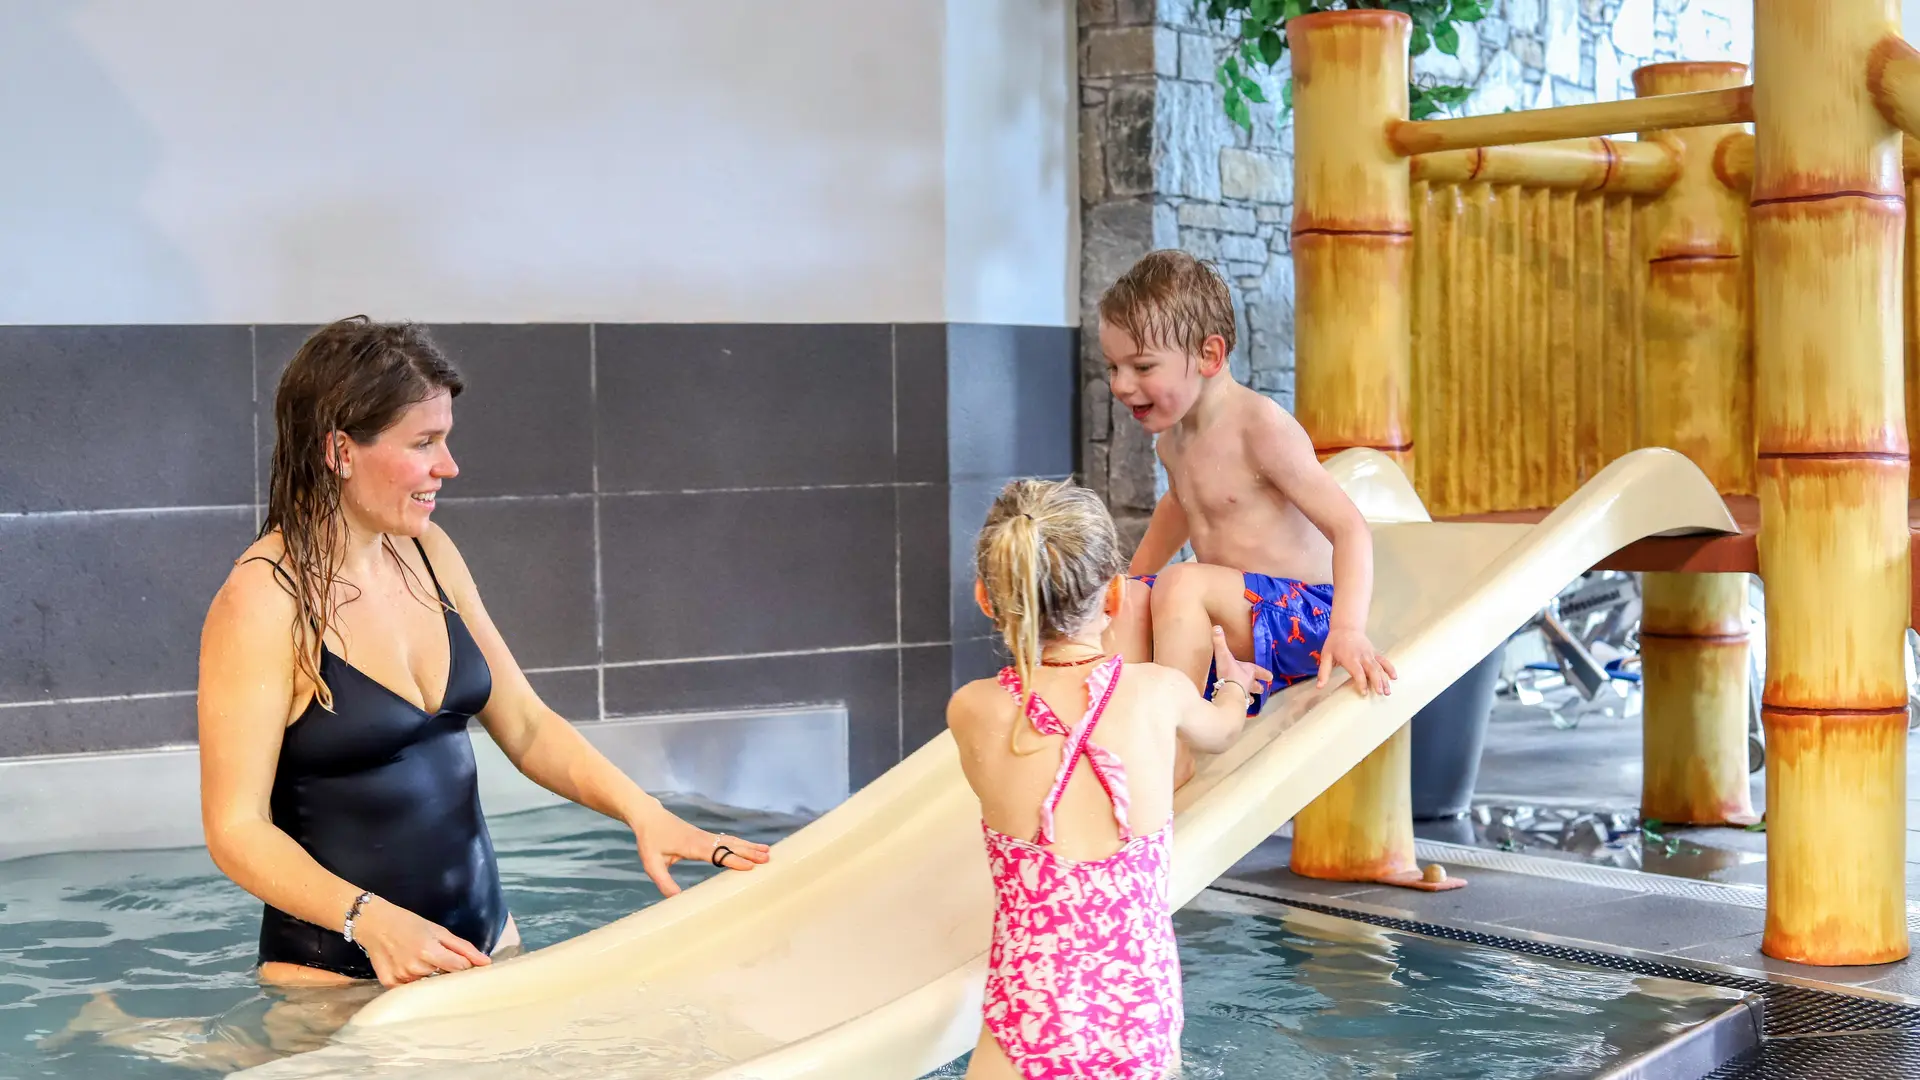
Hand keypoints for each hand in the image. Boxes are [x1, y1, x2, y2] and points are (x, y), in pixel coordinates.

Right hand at [351, 896, 490, 987]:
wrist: (374, 924)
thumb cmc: (409, 924)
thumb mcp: (438, 931)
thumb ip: (463, 948)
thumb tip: (486, 963)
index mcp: (429, 952)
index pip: (459, 968)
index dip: (464, 966)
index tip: (465, 964)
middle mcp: (415, 968)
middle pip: (443, 976)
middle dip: (443, 968)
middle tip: (433, 955)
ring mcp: (401, 978)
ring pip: (427, 984)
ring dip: (427, 974)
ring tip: (417, 958)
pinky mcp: (390, 984)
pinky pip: (410, 989)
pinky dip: (412, 980)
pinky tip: (406, 966)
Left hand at [628, 801, 772, 897]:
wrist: (648, 817)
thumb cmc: (650, 840)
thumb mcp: (651, 863)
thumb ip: (663, 881)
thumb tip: (675, 900)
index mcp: (692, 846)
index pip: (717, 854)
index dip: (733, 860)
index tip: (750, 866)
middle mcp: (703, 839)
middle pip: (730, 845)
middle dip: (749, 852)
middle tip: (768, 858)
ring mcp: (705, 836)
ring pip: (731, 841)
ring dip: (749, 846)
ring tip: (767, 851)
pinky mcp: (704, 835)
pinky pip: (726, 839)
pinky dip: (741, 842)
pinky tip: (749, 846)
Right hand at [1210, 625, 1272, 701]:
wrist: (1228, 691)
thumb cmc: (1229, 673)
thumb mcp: (1224, 655)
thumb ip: (1220, 642)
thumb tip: (1216, 627)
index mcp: (1248, 671)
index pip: (1258, 671)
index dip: (1264, 673)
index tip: (1270, 677)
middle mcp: (1248, 684)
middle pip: (1256, 686)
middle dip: (1258, 687)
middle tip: (1262, 689)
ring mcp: (1243, 695)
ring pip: (1249, 697)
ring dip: (1250, 698)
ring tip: (1251, 701)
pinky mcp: (1236, 704)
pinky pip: (1239, 704)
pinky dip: (1239, 705)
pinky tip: (1237, 708)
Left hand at [1318, 627, 1396, 696]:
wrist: (1346, 627)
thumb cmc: (1334, 643)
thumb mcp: (1326, 655)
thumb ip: (1323, 672)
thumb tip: (1319, 687)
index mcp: (1349, 657)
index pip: (1357, 671)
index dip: (1361, 682)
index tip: (1364, 693)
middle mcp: (1362, 656)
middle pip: (1372, 670)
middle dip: (1377, 682)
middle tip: (1380, 694)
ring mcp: (1370, 654)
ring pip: (1379, 667)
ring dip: (1384, 679)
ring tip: (1387, 691)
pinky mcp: (1374, 653)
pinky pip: (1383, 661)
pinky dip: (1390, 668)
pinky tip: (1394, 677)